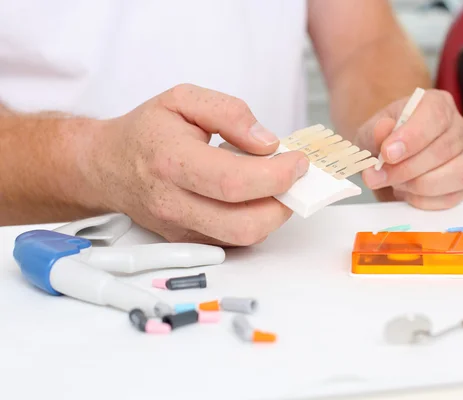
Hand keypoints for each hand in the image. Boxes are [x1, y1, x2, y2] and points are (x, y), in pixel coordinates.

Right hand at [82, 84, 308, 245]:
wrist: (108, 165)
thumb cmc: (147, 131)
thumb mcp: (184, 99)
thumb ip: (229, 113)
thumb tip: (266, 143)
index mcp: (171, 161)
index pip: (234, 182)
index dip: (277, 175)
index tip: (298, 162)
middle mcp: (173, 203)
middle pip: (245, 223)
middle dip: (283, 203)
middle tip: (294, 178)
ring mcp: (180, 228)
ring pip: (243, 238)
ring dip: (272, 214)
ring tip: (275, 185)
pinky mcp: (187, 240)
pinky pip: (234, 240)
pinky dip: (255, 221)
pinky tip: (255, 197)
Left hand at [356, 89, 462, 209]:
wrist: (385, 160)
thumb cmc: (383, 141)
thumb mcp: (370, 133)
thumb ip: (375, 131)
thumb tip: (384, 130)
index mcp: (437, 105)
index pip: (435, 116)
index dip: (411, 138)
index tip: (387, 154)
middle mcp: (458, 128)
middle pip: (442, 150)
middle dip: (405, 169)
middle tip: (377, 176)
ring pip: (457, 174)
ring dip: (418, 185)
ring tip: (395, 183)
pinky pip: (453, 197)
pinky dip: (424, 200)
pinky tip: (408, 192)